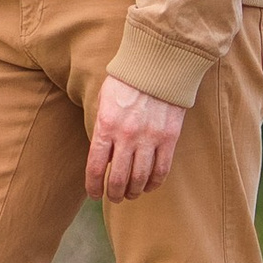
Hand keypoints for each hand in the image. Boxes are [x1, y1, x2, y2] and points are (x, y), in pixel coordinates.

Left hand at [87, 74, 187, 203]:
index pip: (96, 167)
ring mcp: (150, 138)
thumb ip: (101, 127)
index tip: (94, 194)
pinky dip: (154, 183)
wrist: (157, 65)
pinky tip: (149, 186)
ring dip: (134, 192)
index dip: (93, 186)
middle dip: (114, 194)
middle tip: (113, 198)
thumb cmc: (126, 81)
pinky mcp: (169, 138)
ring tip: (130, 194)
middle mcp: (127, 136)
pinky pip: (162, 169)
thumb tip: (104, 155)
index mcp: (106, 126)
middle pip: (119, 178)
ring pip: (140, 178)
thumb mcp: (103, 100)